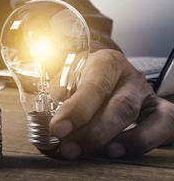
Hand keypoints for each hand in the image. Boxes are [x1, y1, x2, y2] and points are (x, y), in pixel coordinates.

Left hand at [49, 49, 173, 158]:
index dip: (77, 110)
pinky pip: (163, 128)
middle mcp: (131, 77)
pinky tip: (118, 151)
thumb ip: (59, 98)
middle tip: (70, 148)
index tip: (58, 129)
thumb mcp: (66, 79)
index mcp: (106, 63)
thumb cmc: (82, 78)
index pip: (95, 86)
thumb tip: (53, 127)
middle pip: (121, 106)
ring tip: (98, 153)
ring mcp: (148, 95)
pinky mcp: (160, 112)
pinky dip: (142, 143)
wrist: (103, 74)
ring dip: (121, 141)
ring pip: (146, 118)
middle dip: (94, 132)